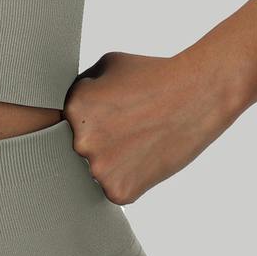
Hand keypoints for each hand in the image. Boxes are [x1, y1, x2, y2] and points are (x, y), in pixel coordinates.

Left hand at [62, 51, 242, 204]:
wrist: (200, 93)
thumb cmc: (154, 74)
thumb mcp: (108, 64)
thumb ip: (78, 87)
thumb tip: (56, 106)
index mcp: (72, 110)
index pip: (65, 128)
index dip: (89, 123)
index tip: (110, 117)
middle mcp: (80, 142)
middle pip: (79, 154)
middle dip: (99, 145)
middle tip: (129, 131)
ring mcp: (98, 170)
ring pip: (95, 174)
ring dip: (113, 165)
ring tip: (140, 143)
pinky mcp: (118, 191)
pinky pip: (115, 191)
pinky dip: (130, 180)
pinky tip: (147, 159)